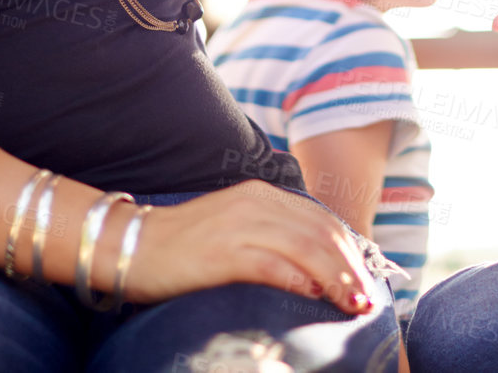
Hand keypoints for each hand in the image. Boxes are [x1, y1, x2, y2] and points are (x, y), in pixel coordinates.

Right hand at [125, 180, 377, 313]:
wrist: (130, 244)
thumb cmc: (185, 246)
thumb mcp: (237, 227)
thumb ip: (273, 236)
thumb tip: (316, 269)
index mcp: (262, 195)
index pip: (321, 220)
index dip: (350, 250)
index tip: (365, 279)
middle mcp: (255, 203)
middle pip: (320, 233)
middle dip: (350, 267)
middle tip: (367, 298)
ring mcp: (238, 226)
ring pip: (304, 247)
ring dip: (335, 277)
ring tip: (351, 302)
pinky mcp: (221, 253)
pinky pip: (270, 264)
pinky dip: (296, 279)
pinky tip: (312, 294)